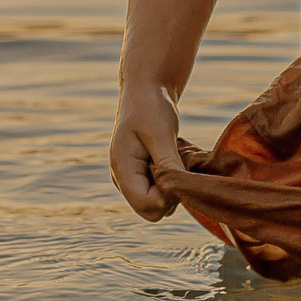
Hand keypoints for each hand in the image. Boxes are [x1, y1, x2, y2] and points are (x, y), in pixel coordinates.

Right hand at [109, 84, 184, 219]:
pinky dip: (171, 182)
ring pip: (158, 204)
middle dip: (170, 195)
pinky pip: (160, 192)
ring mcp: (131, 178)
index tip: (179, 173)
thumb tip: (179, 190)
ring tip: (175, 159)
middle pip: (150, 210)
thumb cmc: (151, 106)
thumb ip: (168, 162)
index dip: (167, 197)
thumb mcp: (161, 132)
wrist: (146, 90)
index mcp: (121, 168)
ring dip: (172, 188)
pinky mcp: (141, 175)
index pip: (145, 204)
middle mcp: (122, 178)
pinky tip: (173, 160)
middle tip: (179, 166)